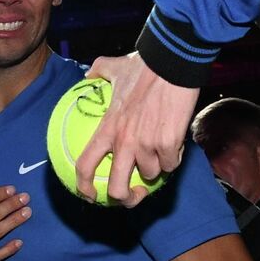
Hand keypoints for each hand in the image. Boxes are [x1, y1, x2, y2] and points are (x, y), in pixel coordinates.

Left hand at [74, 53, 197, 206]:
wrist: (173, 61)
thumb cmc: (145, 63)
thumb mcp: (115, 67)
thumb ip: (99, 71)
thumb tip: (89, 73)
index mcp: (107, 128)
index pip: (85, 165)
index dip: (84, 187)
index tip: (90, 195)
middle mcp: (124, 142)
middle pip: (117, 188)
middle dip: (126, 199)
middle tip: (135, 192)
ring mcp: (147, 145)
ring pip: (152, 174)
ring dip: (157, 166)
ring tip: (161, 148)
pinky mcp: (169, 144)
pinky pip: (172, 163)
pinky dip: (175, 156)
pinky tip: (176, 141)